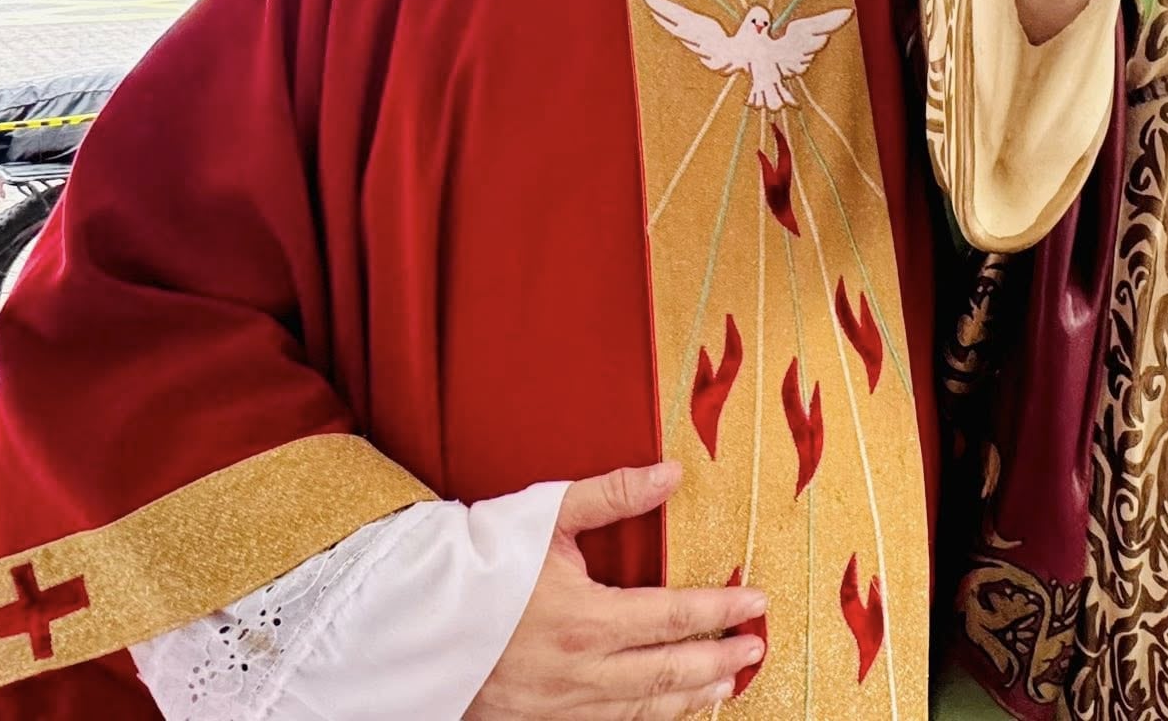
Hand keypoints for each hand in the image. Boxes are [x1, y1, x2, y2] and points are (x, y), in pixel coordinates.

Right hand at [466, 462, 765, 718]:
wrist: (410, 618)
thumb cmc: (480, 561)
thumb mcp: (548, 516)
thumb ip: (614, 495)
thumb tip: (671, 471)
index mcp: (587, 619)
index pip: (675, 616)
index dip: (721, 610)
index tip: (756, 603)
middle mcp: (580, 671)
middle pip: (668, 671)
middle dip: (719, 660)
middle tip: (755, 648)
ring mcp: (559, 705)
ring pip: (641, 709)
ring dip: (690, 698)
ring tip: (726, 686)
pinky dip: (644, 718)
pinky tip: (663, 709)